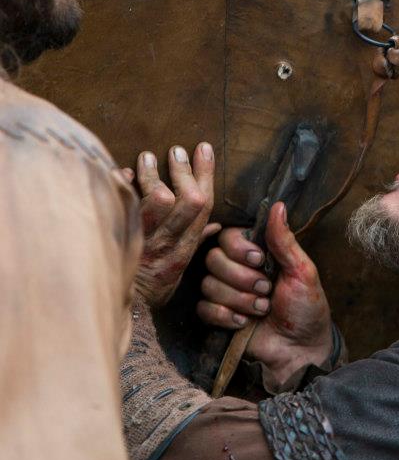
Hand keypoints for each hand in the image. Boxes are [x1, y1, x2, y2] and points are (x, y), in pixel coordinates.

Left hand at [130, 143, 219, 307]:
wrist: (123, 309)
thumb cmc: (152, 287)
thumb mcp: (181, 267)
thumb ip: (197, 241)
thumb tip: (216, 224)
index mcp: (187, 247)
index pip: (204, 205)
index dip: (205, 174)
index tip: (203, 149)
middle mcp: (170, 243)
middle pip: (188, 200)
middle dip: (183, 170)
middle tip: (176, 150)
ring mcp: (146, 242)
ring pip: (158, 201)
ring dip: (152, 175)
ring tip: (147, 157)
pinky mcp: (123, 241)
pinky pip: (124, 207)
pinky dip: (122, 188)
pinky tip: (121, 174)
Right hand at [200, 202, 333, 388]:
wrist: (300, 349)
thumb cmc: (307, 308)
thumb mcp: (302, 271)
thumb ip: (284, 241)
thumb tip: (278, 205)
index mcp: (257, 253)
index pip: (228, 236)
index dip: (238, 248)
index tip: (258, 260)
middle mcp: (237, 269)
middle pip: (213, 259)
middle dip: (241, 278)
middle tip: (266, 290)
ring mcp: (226, 293)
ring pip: (208, 284)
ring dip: (238, 299)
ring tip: (262, 309)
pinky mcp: (217, 316)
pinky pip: (204, 308)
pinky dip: (225, 316)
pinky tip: (244, 323)